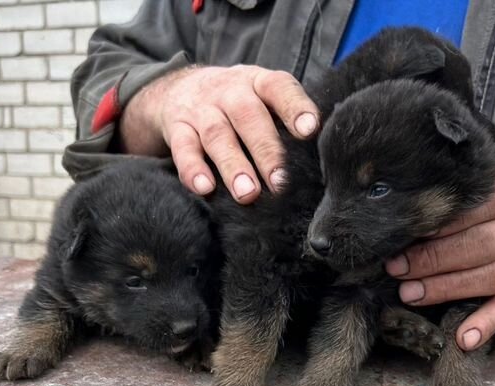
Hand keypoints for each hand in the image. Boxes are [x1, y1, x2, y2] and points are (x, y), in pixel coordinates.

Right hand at [119, 65, 319, 203]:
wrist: (179, 87)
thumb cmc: (238, 102)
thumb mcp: (262, 98)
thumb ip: (286, 121)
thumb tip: (317, 160)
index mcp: (259, 82)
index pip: (279, 88)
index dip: (295, 107)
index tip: (309, 130)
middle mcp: (230, 92)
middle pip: (248, 116)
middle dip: (266, 151)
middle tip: (281, 182)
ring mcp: (201, 109)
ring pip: (216, 136)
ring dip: (233, 166)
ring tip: (248, 194)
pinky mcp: (176, 128)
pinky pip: (183, 148)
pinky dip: (192, 169)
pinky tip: (205, 188)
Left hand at [385, 163, 494, 350]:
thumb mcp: (489, 179)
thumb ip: (458, 185)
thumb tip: (406, 200)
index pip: (486, 201)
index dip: (448, 218)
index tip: (412, 228)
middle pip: (483, 243)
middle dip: (435, 257)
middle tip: (397, 268)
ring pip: (493, 276)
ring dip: (449, 288)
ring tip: (411, 294)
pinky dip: (486, 324)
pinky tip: (463, 338)